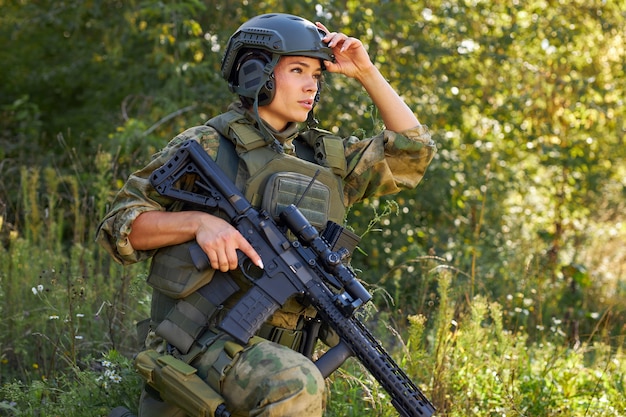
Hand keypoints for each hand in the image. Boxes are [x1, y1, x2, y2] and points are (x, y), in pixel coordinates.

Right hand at [129, 210, 262, 271]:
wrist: (202, 222)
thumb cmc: (218, 226)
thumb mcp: (231, 230)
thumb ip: (237, 240)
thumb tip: (243, 252)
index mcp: (236, 235)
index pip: (248, 248)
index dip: (255, 257)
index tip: (260, 265)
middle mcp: (228, 240)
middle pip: (233, 261)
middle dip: (233, 266)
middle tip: (231, 266)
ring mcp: (218, 244)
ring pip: (224, 263)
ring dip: (224, 268)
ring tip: (223, 266)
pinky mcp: (209, 247)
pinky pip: (214, 262)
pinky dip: (215, 265)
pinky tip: (216, 264)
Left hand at [316, 22, 375, 79]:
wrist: (360, 71)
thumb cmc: (349, 69)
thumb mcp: (338, 68)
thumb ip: (330, 67)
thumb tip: (324, 62)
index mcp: (335, 48)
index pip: (328, 38)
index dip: (323, 30)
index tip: (317, 24)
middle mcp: (340, 44)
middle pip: (333, 35)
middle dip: (328, 36)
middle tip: (324, 40)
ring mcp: (348, 43)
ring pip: (340, 35)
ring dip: (335, 39)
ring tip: (331, 45)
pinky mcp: (355, 43)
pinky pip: (349, 40)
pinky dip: (345, 44)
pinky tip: (342, 50)